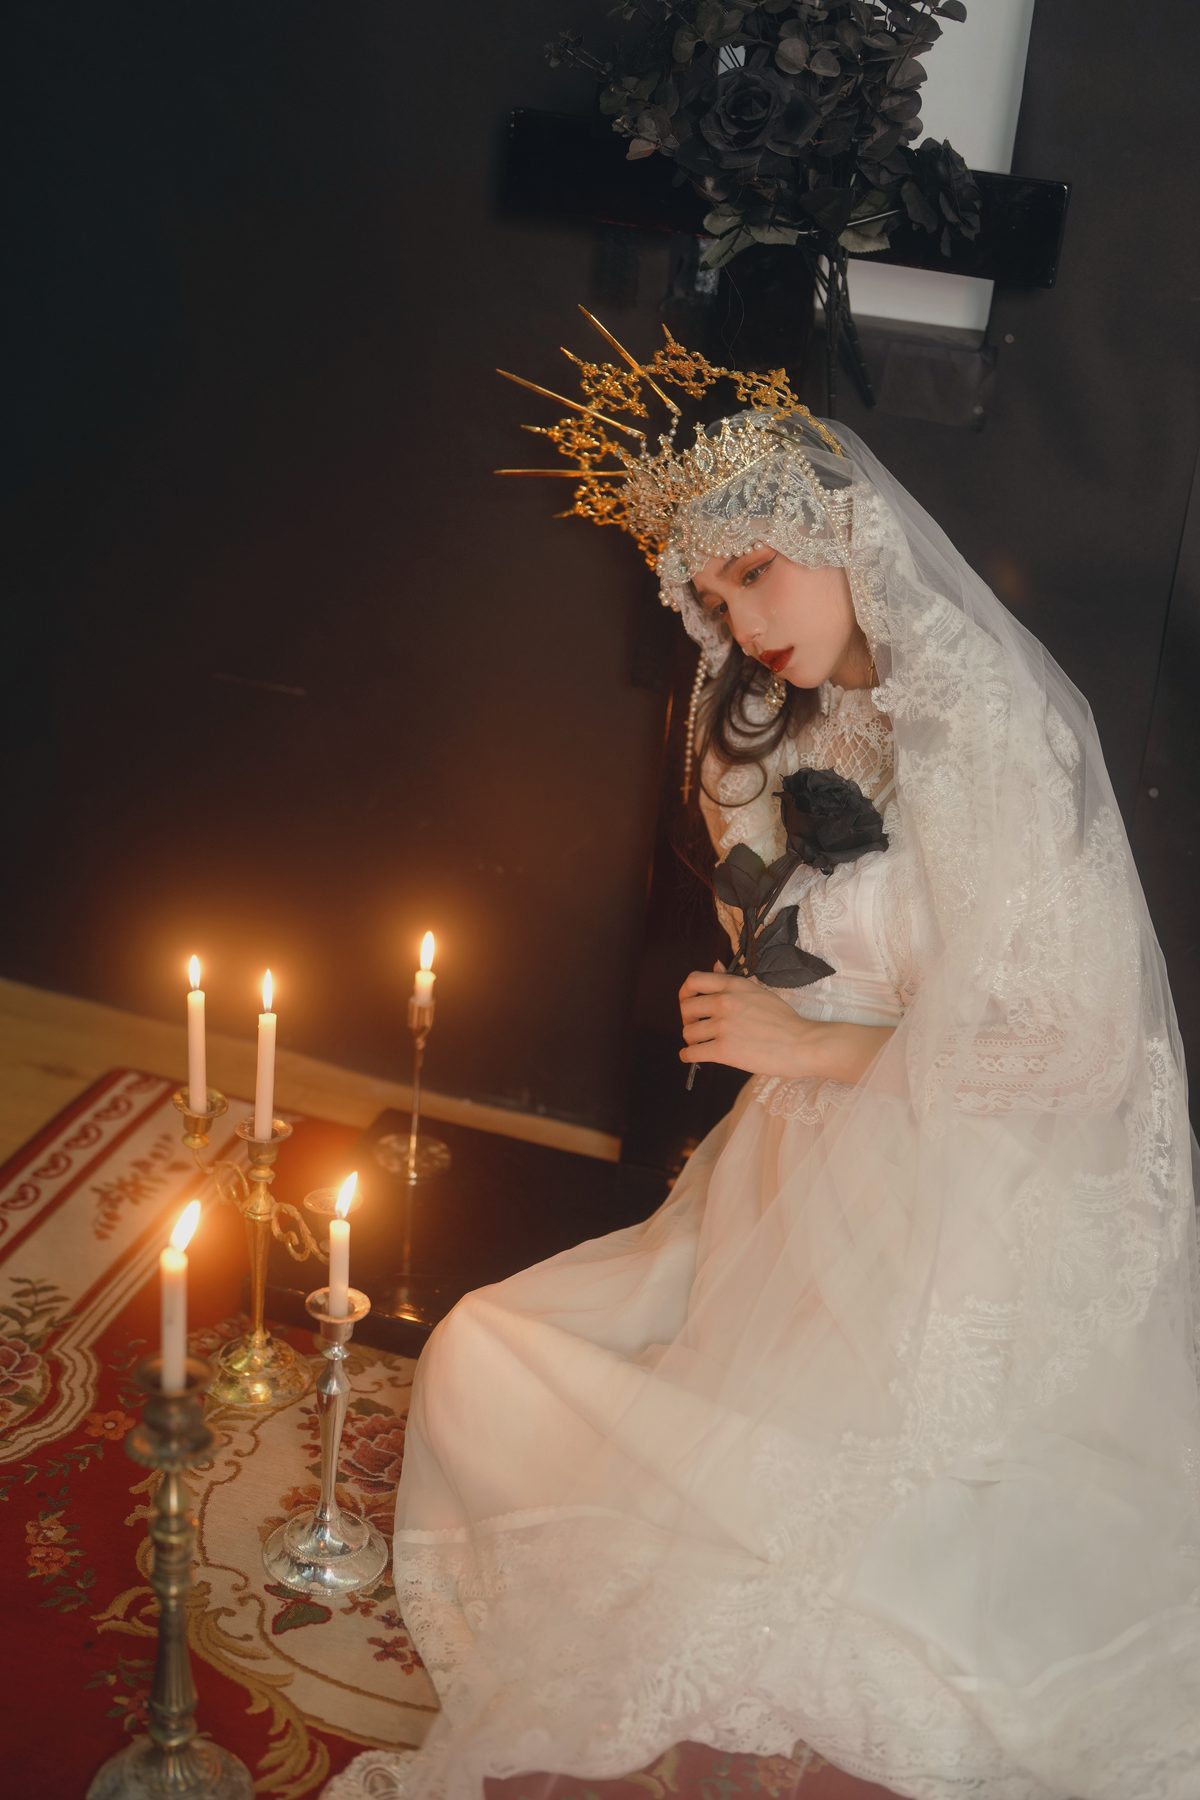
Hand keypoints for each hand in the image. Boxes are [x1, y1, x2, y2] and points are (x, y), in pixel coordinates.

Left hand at [679, 967, 826, 1078]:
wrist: (802, 1044)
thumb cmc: (784, 1020)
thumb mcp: (758, 991)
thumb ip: (732, 981)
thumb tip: (713, 965)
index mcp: (733, 985)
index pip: (693, 980)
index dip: (685, 993)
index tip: (689, 1002)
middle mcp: (724, 1002)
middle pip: (686, 1008)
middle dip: (688, 1019)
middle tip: (698, 1027)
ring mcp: (723, 1026)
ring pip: (688, 1032)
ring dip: (691, 1040)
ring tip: (702, 1043)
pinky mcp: (723, 1050)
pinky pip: (692, 1053)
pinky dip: (688, 1056)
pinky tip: (694, 1056)